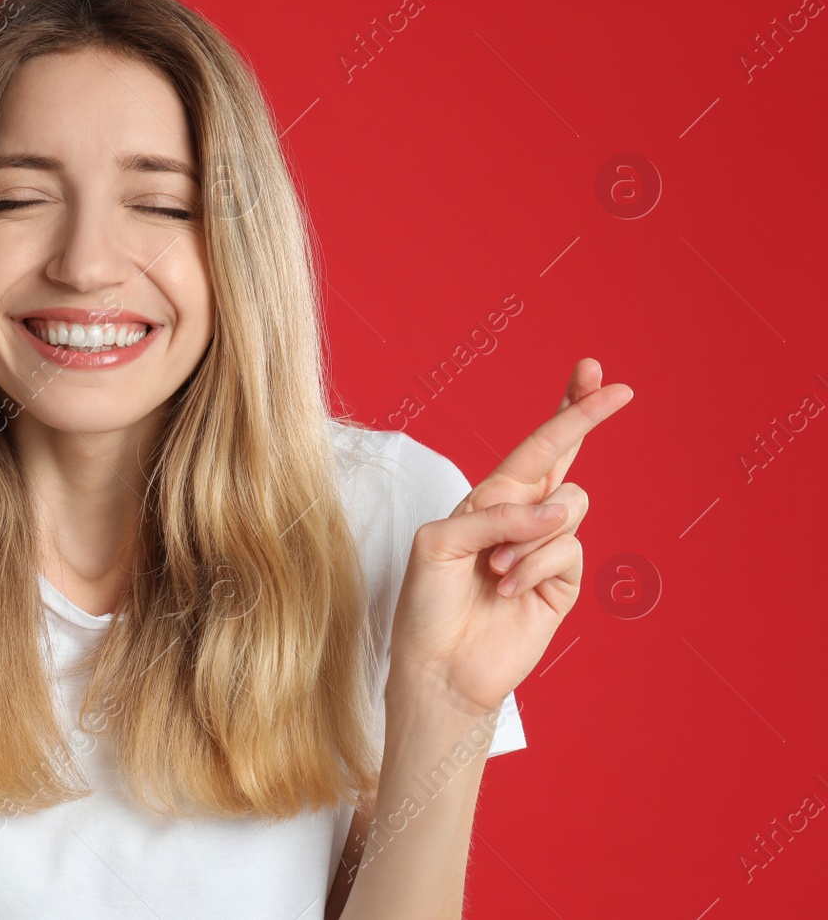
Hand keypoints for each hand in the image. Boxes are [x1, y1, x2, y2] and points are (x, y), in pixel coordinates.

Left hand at [387, 358, 633, 715]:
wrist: (438, 669)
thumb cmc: (426, 605)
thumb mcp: (437, 545)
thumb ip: (492, 516)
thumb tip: (555, 509)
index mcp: (488, 500)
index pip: (534, 447)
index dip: (565, 409)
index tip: (592, 372)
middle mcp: (520, 519)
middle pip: (566, 459)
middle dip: (585, 419)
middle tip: (614, 388)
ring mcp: (545, 551)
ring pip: (568, 508)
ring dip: (529, 535)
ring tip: (493, 569)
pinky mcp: (561, 585)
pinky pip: (567, 550)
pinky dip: (534, 564)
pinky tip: (506, 588)